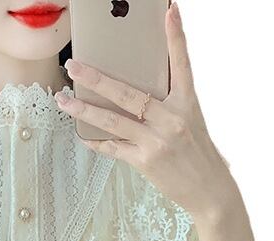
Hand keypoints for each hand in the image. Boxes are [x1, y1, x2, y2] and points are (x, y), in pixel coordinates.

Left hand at [54, 1, 239, 220]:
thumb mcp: (191, 122)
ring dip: (84, 110)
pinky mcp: (145, 161)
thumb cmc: (199, 155)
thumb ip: (168, 106)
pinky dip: (97, 141)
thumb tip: (139, 95)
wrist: (209, 190)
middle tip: (74, 66)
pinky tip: (82, 135)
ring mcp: (156, 141)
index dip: (175, 37)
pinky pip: (114, 148)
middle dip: (97, 79)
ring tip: (64, 100)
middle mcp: (171, 120)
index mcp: (187, 104)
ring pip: (113, 121)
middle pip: (128, 93)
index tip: (169, 11)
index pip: (181, 64)